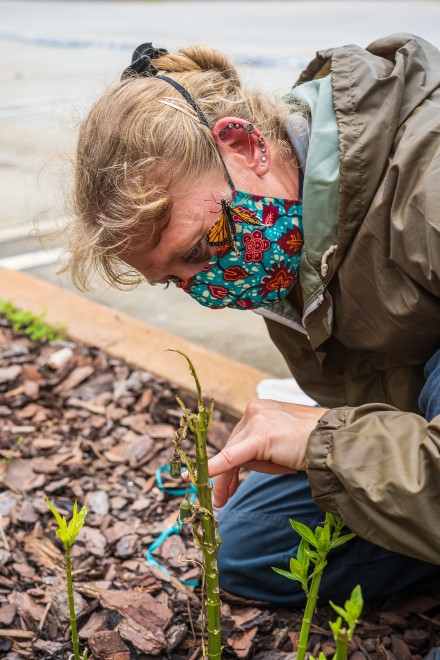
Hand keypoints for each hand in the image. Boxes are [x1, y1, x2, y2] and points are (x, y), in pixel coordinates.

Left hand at [208, 399, 327, 507]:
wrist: (335, 443)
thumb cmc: (313, 446)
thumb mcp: (281, 445)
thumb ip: (261, 448)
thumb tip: (239, 465)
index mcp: (261, 408)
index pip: (239, 437)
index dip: (229, 461)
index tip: (223, 480)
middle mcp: (255, 409)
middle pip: (232, 445)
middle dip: (225, 474)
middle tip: (220, 499)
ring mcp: (257, 420)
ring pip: (232, 454)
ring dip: (228, 480)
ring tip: (225, 498)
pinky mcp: (259, 436)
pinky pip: (230, 457)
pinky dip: (214, 469)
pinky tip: (197, 478)